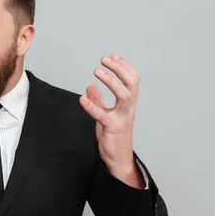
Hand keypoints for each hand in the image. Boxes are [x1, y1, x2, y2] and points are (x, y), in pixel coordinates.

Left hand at [79, 54, 142, 184]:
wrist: (118, 158)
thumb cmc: (114, 136)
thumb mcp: (106, 115)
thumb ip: (99, 101)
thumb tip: (90, 87)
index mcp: (128, 104)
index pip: (133, 80)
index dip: (124, 66)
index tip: (113, 56)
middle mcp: (128, 108)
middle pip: (132, 83)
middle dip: (120, 68)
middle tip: (104, 60)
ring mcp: (122, 118)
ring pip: (124, 95)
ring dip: (111, 81)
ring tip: (97, 72)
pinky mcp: (112, 128)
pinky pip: (103, 115)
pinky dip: (92, 106)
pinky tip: (82, 99)